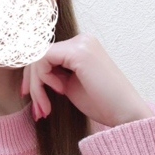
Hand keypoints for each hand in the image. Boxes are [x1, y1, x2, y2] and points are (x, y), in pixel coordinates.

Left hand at [21, 34, 153, 127]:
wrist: (126, 114)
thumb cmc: (102, 104)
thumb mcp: (70, 85)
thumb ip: (54, 75)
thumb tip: (29, 74)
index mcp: (81, 46)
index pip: (45, 56)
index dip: (33, 77)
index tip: (32, 99)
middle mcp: (82, 40)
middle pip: (39, 56)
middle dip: (33, 84)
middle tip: (37, 110)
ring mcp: (81, 44)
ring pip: (38, 59)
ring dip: (37, 87)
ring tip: (45, 108)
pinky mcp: (78, 52)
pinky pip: (43, 61)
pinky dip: (43, 80)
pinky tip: (59, 92)